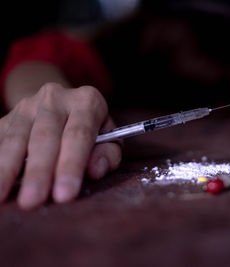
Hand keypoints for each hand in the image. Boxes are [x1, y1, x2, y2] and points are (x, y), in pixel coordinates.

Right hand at [0, 83, 121, 208]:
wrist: (61, 104)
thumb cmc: (92, 130)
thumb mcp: (110, 138)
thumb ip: (108, 155)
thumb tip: (95, 170)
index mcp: (87, 101)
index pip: (79, 135)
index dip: (71, 165)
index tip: (65, 194)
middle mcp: (56, 98)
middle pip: (45, 137)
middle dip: (39, 172)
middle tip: (32, 201)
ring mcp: (28, 105)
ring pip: (16, 138)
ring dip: (7, 169)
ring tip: (1, 196)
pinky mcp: (6, 117)